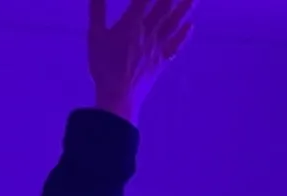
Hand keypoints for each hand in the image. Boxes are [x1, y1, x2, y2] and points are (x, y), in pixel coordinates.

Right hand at [89, 0, 194, 124]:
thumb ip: (98, 9)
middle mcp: (148, 33)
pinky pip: (175, 46)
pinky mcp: (161, 62)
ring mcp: (157, 48)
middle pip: (164, 7)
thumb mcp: (95, 35)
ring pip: (174, 24)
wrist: (119, 96)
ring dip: (184, 9)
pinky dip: (184, 35)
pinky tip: (190, 25)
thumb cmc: (103, 66)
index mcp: (131, 24)